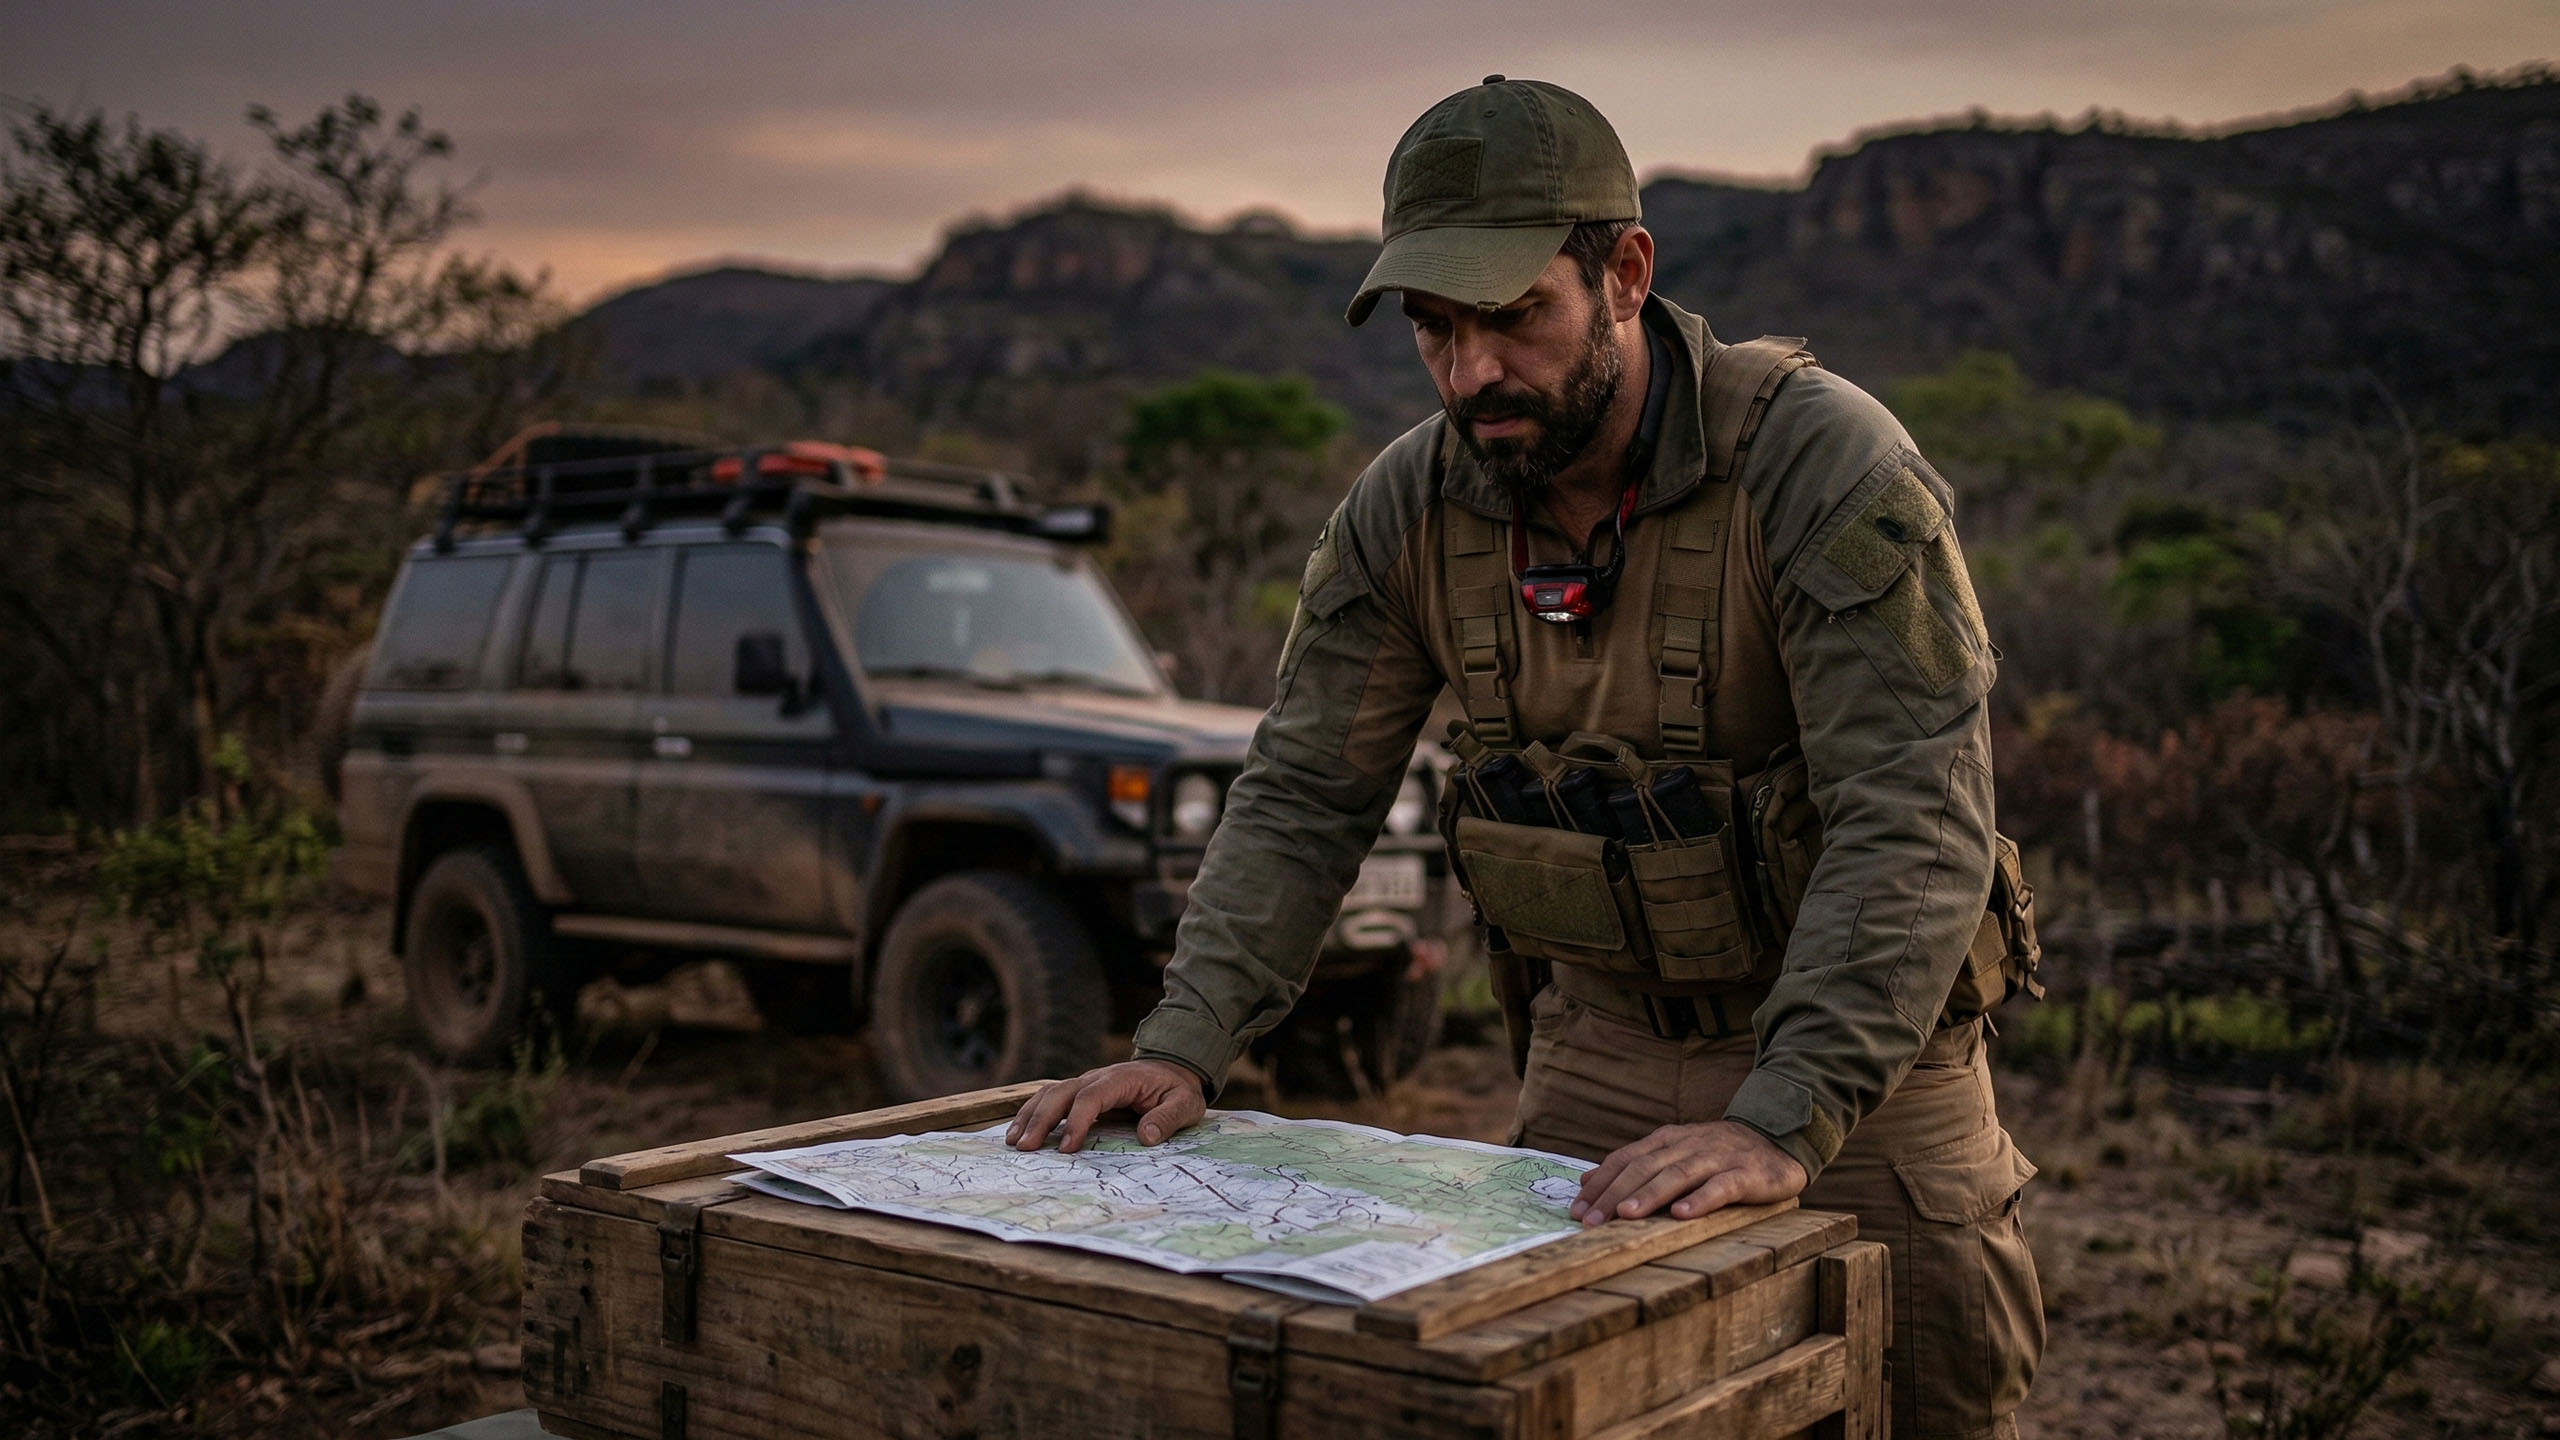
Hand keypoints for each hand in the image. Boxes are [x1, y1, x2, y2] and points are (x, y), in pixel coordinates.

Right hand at [1004, 1059, 1206, 1152]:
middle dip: (1041, 1120)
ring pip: (1049, 1093)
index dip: (1077, 1120)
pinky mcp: (1078, 1092)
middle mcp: (1096, 1077)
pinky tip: (1019, 1131)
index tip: (1068, 1148)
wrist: (1171, 1070)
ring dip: (1030, 1116)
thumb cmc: (1176, 1090)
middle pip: (1061, 1093)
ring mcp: (1084, 1082)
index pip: (1091, 1096)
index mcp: (1121, 1079)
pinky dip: (1031, 1112)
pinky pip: (1049, 1098)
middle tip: (1026, 1148)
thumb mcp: (1185, 1104)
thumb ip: (1167, 1118)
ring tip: (1014, 1142)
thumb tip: (1146, 1136)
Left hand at [1570, 1120, 1807, 1225]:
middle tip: (1591, 1220)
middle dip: (1615, 1194)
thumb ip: (1634, 1164)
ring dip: (1649, 1195)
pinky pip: (1721, 1186)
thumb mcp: (1673, 1153)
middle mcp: (1688, 1145)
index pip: (1626, 1159)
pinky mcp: (1746, 1174)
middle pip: (1645, 1168)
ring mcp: (1717, 1158)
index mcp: (1667, 1140)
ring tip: (1626, 1215)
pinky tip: (1682, 1214)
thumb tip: (1587, 1180)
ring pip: (1678, 1175)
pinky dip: (1701, 1199)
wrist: (1777, 1141)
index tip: (1576, 1209)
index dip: (1601, 1183)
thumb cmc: (1718, 1154)